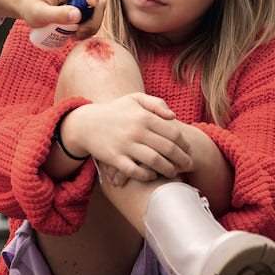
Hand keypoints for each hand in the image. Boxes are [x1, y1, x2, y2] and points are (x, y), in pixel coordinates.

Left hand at [0, 0, 101, 31]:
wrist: (26, 8)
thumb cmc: (30, 6)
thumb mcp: (39, 13)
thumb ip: (57, 14)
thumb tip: (78, 16)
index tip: (90, 4)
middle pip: (97, 2)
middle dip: (94, 18)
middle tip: (80, 32)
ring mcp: (78, 4)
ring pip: (95, 14)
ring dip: (90, 27)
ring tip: (75, 37)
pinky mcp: (78, 14)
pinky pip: (89, 22)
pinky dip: (86, 31)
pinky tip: (74, 37)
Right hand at [62, 93, 192, 180]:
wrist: (86, 123)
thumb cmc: (114, 111)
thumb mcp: (134, 99)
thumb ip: (156, 103)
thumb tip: (173, 117)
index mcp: (144, 116)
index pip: (173, 133)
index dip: (185, 144)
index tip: (189, 151)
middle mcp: (136, 130)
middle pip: (168, 149)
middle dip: (182, 159)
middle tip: (188, 165)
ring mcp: (125, 145)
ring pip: (154, 161)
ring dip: (168, 169)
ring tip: (174, 173)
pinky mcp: (115, 159)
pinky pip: (136, 171)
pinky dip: (147, 175)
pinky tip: (153, 175)